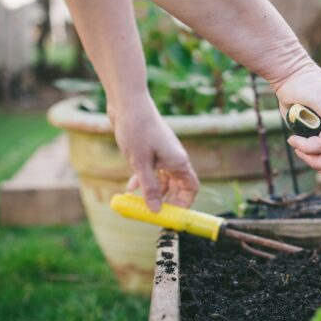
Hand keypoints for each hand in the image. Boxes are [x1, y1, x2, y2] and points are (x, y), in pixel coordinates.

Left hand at [111, 97, 199, 211]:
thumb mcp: (140, 163)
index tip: (171, 215)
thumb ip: (149, 188)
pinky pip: (153, 171)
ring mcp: (163, 154)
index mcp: (178, 161)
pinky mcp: (152, 150)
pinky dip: (144, 180)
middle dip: (166, 201)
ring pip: (163, 180)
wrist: (128, 104)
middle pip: (178, 186)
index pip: (191, 188)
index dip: (184, 203)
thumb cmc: (137, 130)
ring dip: (152, 192)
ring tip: (137, 203)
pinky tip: (130, 187)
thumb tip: (155, 210)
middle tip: (152, 214)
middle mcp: (174, 158)